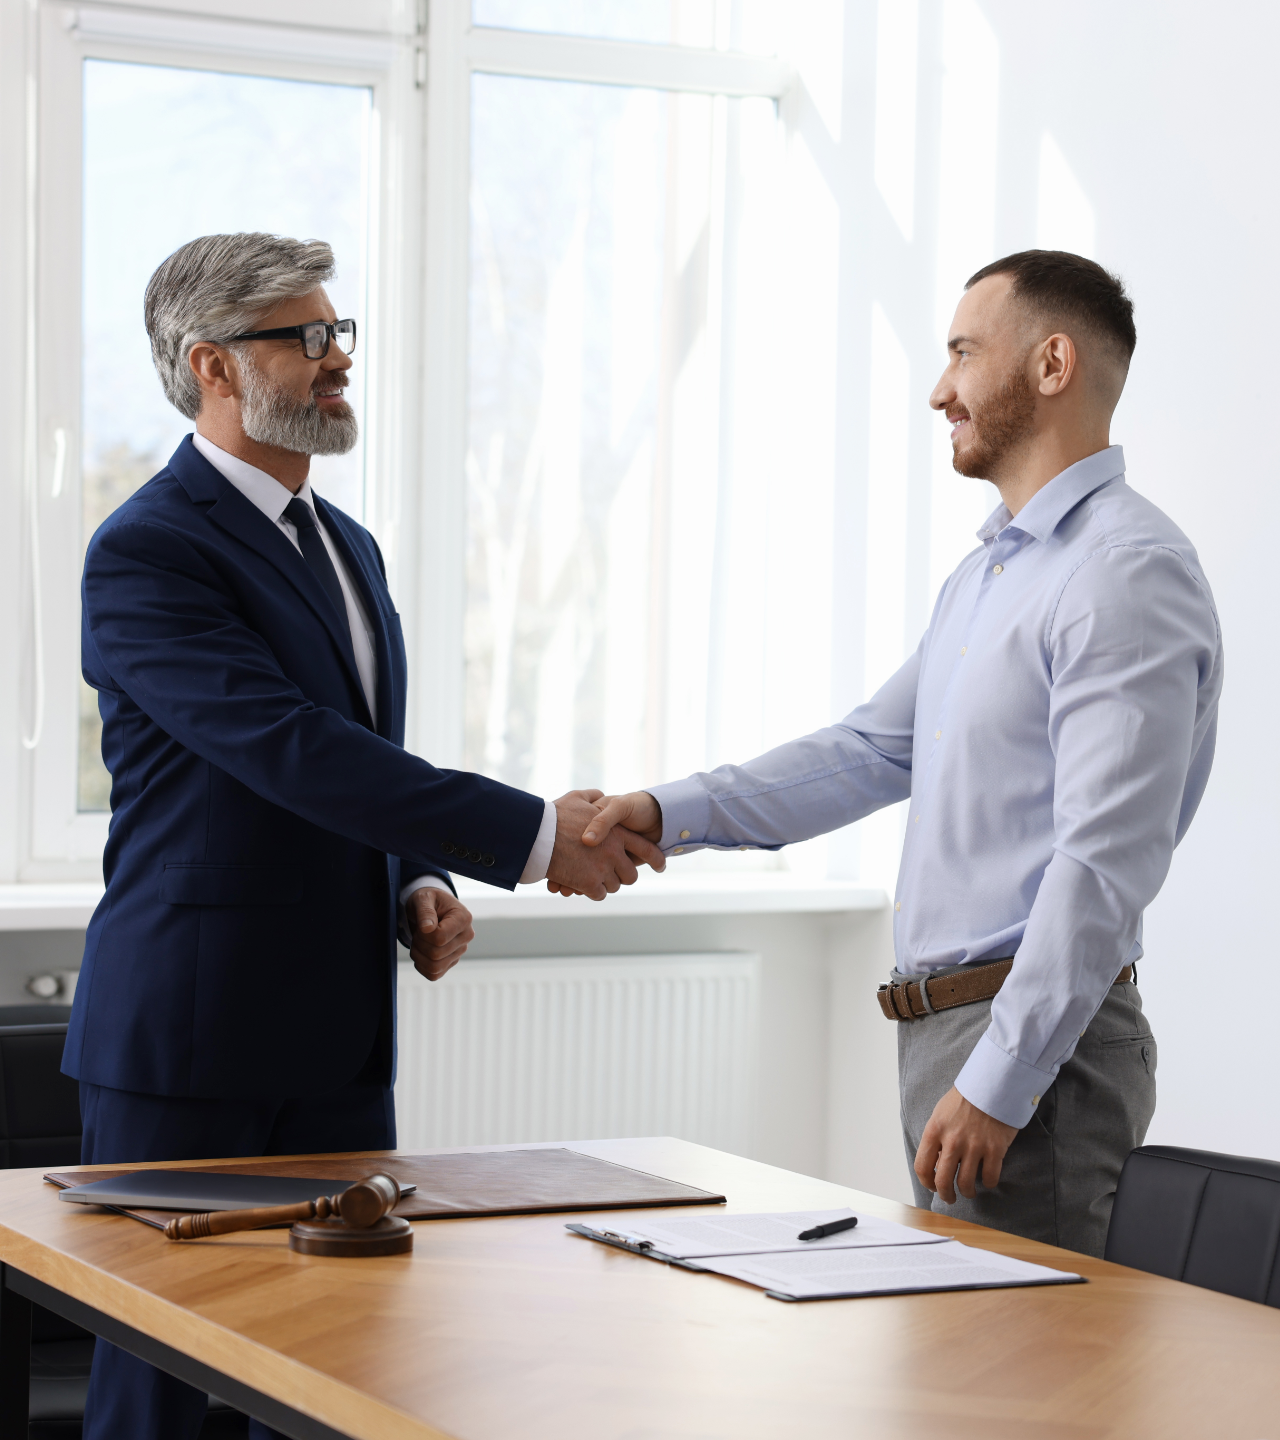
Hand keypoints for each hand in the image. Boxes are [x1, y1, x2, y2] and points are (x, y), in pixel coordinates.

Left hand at [406, 887, 474, 981]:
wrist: (431, 908)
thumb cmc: (428, 901)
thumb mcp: (423, 898)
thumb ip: (425, 911)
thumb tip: (427, 929)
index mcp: (464, 918)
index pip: (440, 938)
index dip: (423, 934)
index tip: (422, 924)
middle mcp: (466, 937)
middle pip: (436, 954)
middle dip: (419, 944)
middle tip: (418, 932)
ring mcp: (460, 951)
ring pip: (435, 967)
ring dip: (418, 956)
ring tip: (418, 942)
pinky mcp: (451, 962)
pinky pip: (434, 975)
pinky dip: (421, 966)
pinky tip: (420, 952)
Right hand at [544, 790, 665, 900]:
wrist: (537, 834)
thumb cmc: (555, 816)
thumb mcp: (576, 798)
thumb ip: (593, 796)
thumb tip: (600, 796)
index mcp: (616, 832)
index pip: (646, 849)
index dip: (655, 859)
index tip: (661, 866)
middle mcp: (614, 852)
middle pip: (630, 875)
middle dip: (622, 876)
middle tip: (612, 875)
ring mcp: (603, 869)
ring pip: (614, 886)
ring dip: (605, 884)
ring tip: (591, 878)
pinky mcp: (589, 884)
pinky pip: (599, 894)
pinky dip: (593, 892)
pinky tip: (582, 885)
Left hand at [914, 1086, 1018, 1203]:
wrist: (993, 1083)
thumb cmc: (965, 1098)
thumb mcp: (941, 1113)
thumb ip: (937, 1136)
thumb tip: (936, 1161)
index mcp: (934, 1130)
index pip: (922, 1166)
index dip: (926, 1182)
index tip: (932, 1185)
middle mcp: (952, 1141)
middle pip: (942, 1181)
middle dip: (945, 1194)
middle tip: (950, 1197)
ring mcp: (974, 1146)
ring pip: (966, 1184)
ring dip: (967, 1192)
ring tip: (969, 1192)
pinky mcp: (995, 1149)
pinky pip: (989, 1177)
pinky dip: (988, 1183)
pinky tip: (987, 1179)